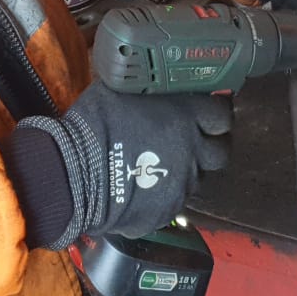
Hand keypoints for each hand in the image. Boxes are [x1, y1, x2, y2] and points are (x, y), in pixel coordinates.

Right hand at [18, 83, 230, 245]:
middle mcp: (193, 150)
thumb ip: (147, 91)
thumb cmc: (93, 125)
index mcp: (185, 115)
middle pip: (220, 152)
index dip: (216, 115)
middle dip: (211, 147)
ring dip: (186, 170)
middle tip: (193, 143)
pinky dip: (164, 193)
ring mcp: (182, 184)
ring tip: (161, 166)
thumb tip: (148, 85)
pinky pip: (174, 200)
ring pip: (197, 177)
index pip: (222, 115)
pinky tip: (143, 188)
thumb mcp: (120, 90)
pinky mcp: (168, 210)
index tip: (207, 114)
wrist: (75, 175)